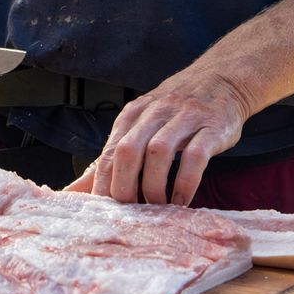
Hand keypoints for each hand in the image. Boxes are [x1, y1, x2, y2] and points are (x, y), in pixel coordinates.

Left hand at [66, 72, 250, 206]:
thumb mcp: (141, 124)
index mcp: (133, 114)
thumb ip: (112, 157)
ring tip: (157, 208)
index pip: (109, 153)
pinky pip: (194, 157)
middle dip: (124, 187)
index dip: (104, 186)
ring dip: (154, 186)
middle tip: (129, 213)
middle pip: (129, 151)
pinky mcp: (211, 127)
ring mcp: (184, 118)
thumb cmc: (175, 109)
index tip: (104, 212)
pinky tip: (182, 200)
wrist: (221, 79)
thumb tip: (72, 191)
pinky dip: (185, 182)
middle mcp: (155, 113)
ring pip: (159, 152)